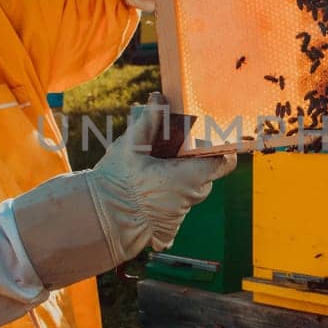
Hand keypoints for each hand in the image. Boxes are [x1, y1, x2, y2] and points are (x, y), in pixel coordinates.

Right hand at [91, 92, 234, 257]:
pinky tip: (145, 193)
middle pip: (204, 174)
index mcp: (190, 175)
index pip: (224, 162)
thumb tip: (158, 97)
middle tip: (170, 151)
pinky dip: (165, 200)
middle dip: (191, 162)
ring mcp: (181, 215)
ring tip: (152, 170)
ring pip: (188, 191)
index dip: (220, 150)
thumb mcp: (131, 145)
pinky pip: (173, 209)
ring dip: (177, 180)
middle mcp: (191, 197)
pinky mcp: (169, 230)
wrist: (103, 221)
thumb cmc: (118, 181)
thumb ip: (149, 120)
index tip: (206, 141)